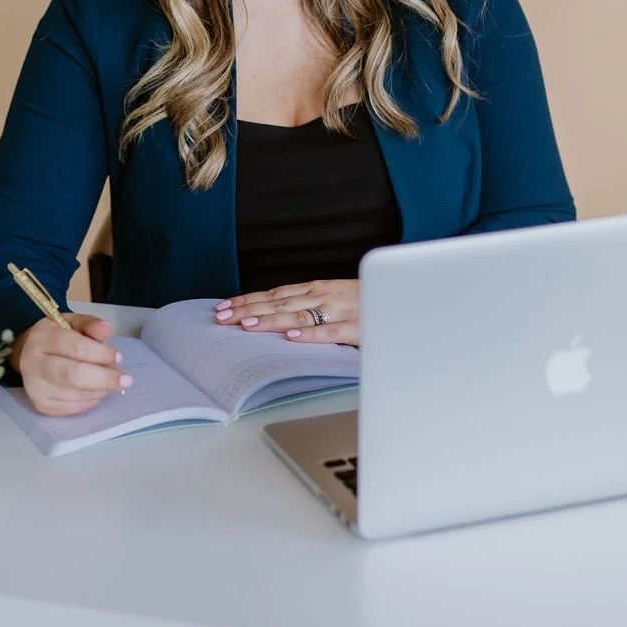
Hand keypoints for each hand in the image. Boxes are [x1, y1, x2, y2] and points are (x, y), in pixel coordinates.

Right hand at [14, 313, 131, 415]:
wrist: (28, 354)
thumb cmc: (55, 337)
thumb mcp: (71, 322)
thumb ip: (90, 324)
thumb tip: (107, 329)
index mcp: (42, 338)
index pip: (76, 348)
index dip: (101, 353)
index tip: (118, 356)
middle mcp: (34, 364)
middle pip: (74, 375)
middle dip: (104, 378)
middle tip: (125, 379)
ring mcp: (36, 388)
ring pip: (76, 394)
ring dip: (100, 389)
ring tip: (110, 381)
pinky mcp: (42, 405)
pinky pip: (73, 407)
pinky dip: (91, 400)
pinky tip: (97, 390)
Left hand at [213, 279, 360, 346]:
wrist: (405, 297)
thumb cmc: (368, 301)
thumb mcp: (335, 298)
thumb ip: (309, 305)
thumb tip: (276, 317)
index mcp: (317, 288)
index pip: (275, 294)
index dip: (248, 300)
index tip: (223, 308)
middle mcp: (324, 296)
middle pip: (279, 304)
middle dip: (248, 310)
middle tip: (222, 318)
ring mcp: (340, 310)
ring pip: (299, 315)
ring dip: (271, 320)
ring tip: (247, 325)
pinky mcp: (358, 327)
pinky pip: (332, 331)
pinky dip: (311, 334)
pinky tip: (292, 338)